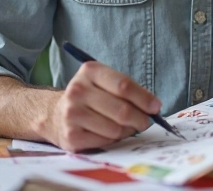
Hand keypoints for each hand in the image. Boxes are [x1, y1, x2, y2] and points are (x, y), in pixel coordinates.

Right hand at [43, 62, 160, 151]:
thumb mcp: (104, 82)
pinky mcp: (71, 136)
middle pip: (122, 110)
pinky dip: (114, 140)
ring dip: (127, 131)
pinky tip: (110, 133)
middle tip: (146, 122)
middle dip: (141, 119)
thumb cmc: (90, 97)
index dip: (144, 98)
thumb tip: (153, 108)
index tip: (156, 107)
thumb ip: (127, 90)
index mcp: (90, 71)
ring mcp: (72, 114)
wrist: (56, 114)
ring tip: (126, 127)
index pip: (124, 86)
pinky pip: (105, 141)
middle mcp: (78, 90)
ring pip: (115, 128)